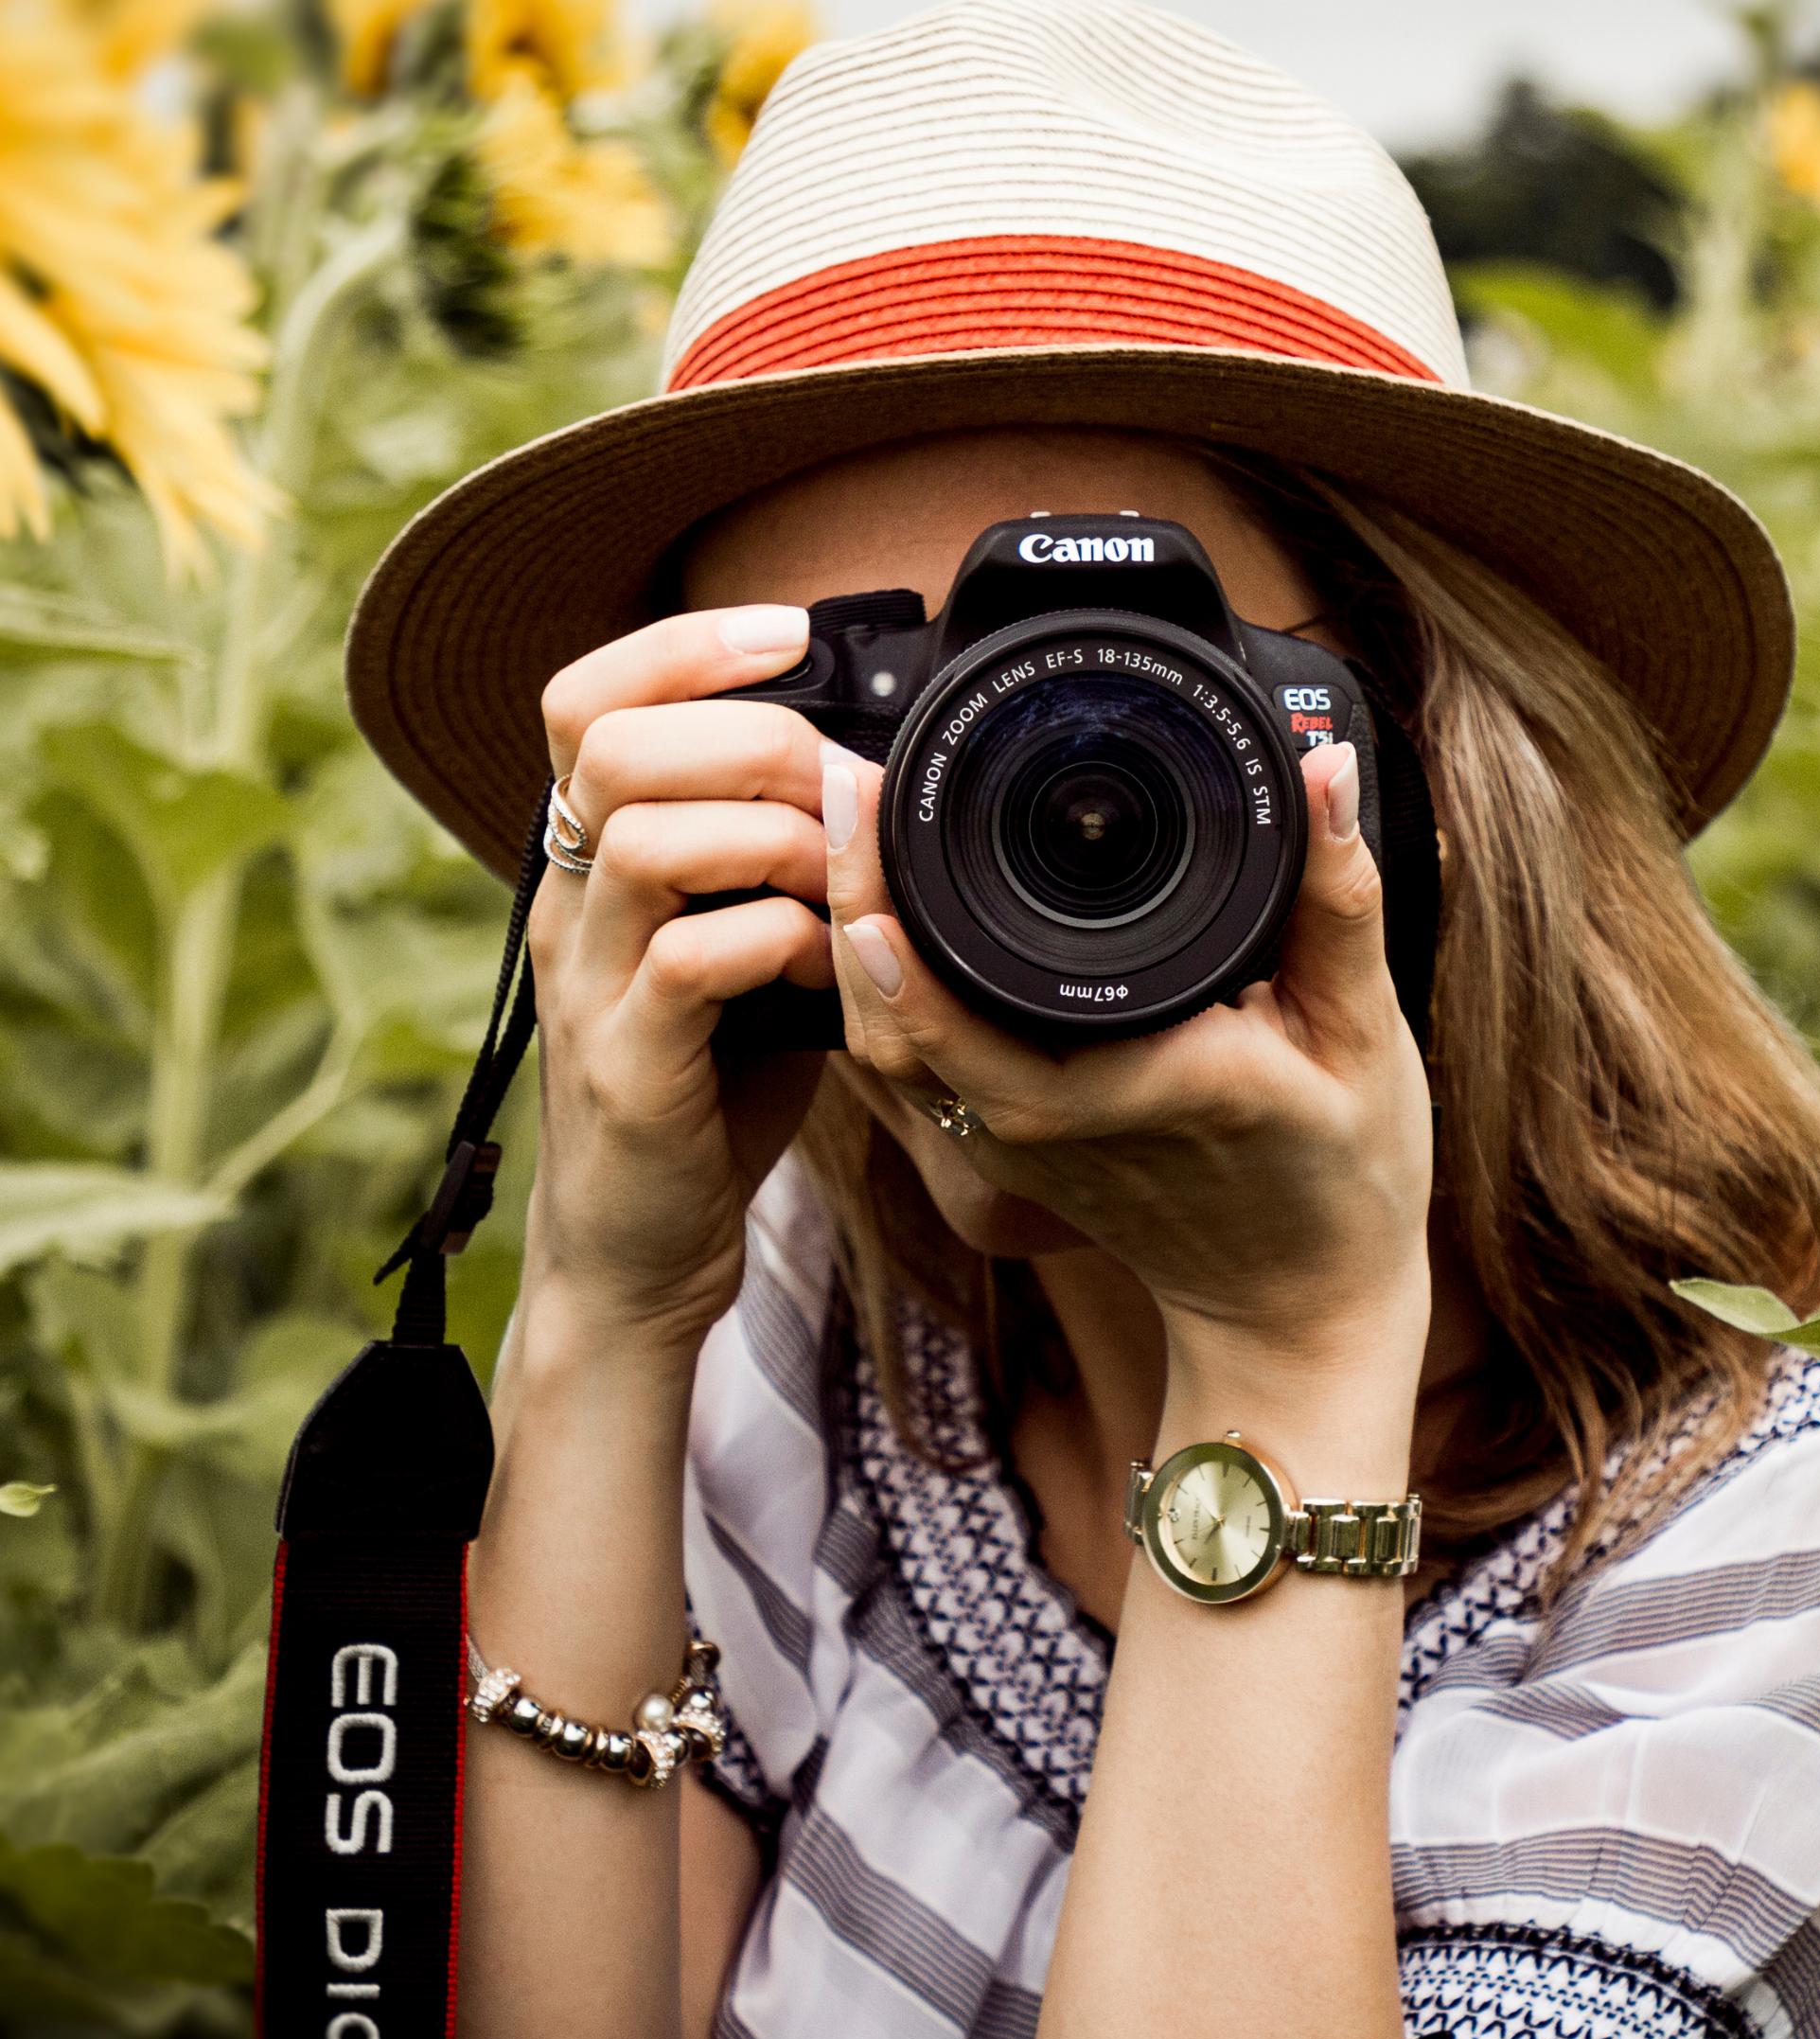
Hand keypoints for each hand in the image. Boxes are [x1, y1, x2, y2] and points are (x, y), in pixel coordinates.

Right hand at [523, 603, 834, 1347]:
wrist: (638, 1249)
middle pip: (614, 746)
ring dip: (773, 838)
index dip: (682, 644)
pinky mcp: (626, 1068)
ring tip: (839, 880)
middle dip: (752, 738)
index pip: (585, 700)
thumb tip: (876, 784)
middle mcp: (567, 908)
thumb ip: (775, 867)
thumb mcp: (737, 949)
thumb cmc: (705, 1087)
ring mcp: (586, 987)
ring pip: (646, 838)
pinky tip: (825, 968)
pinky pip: (691, 960)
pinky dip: (781, 941)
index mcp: (588, 863)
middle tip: (838, 788)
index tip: (789, 631)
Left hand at [824, 742, 1434, 1448]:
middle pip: (897, 1024)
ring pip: (889, 1050)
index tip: (873, 815)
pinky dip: (883, 987)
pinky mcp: (1006, 1152)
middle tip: (846, 781)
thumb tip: (1321, 768)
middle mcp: (1054, 1129)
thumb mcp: (1366, 1035)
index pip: (976, 1026)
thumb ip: (1339, 898)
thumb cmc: (1345, 1179)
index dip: (901, 936)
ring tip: (852, 822)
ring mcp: (1017, 1150)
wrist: (1298, 1308)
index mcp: (1140, 1091)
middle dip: (851, 897)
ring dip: (852, 939)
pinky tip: (882, 906)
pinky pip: (914, 1069)